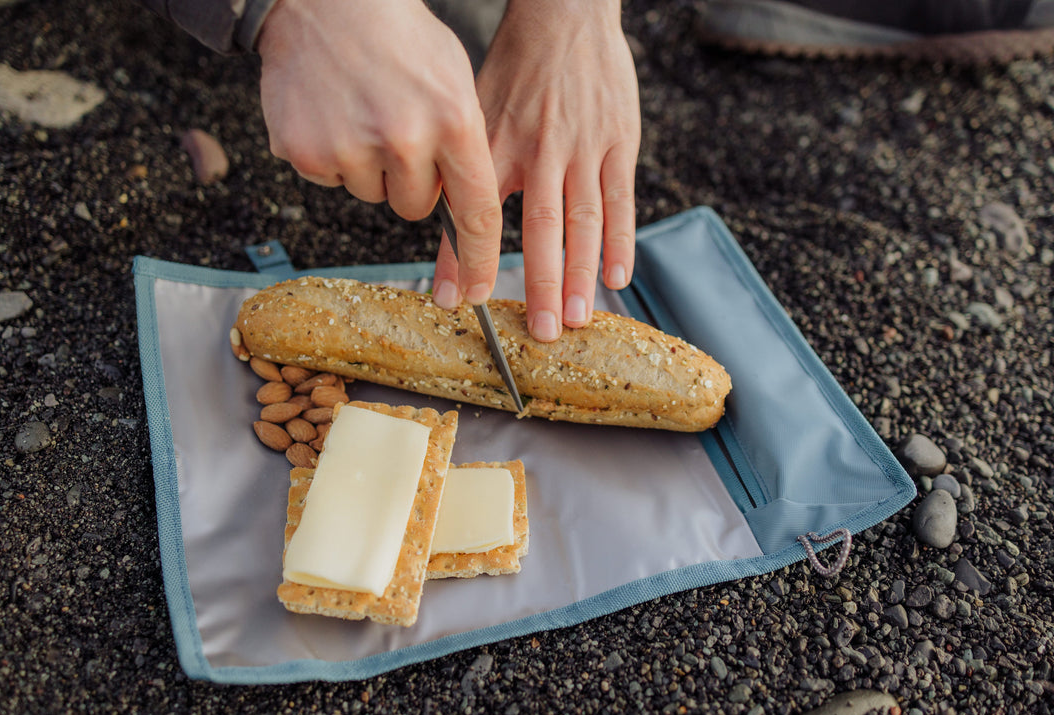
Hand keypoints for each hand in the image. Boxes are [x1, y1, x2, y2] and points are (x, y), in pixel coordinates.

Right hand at [256, 0, 503, 304]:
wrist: (325, 2)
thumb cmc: (398, 37)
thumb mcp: (454, 79)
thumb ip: (464, 143)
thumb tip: (467, 209)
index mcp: (454, 120)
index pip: (476, 211)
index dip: (480, 258)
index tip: (479, 290)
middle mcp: (405, 140)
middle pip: (417, 208)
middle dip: (411, 182)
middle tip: (398, 133)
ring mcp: (352, 148)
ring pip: (373, 196)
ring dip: (370, 167)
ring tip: (364, 113)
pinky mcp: (306, 152)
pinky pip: (332, 181)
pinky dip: (332, 156)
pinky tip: (334, 114)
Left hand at [433, 0, 640, 340]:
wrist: (565, 15)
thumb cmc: (514, 67)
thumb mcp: (474, 109)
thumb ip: (464, 166)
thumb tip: (444, 222)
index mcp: (498, 144)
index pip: (480, 211)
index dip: (467, 259)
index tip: (457, 301)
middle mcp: (541, 151)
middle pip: (542, 229)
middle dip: (538, 284)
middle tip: (539, 332)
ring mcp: (584, 148)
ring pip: (585, 221)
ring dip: (581, 274)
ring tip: (576, 318)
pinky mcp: (618, 142)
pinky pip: (621, 200)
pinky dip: (621, 242)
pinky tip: (617, 278)